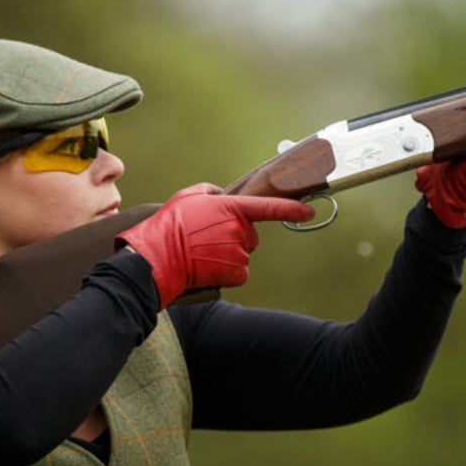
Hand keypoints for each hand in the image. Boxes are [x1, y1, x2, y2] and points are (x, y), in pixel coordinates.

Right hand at [116, 183, 314, 308]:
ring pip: (242, 254)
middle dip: (234, 237)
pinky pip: (239, 273)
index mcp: (230, 208)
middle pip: (249, 235)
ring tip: (201, 255)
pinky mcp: (235, 273)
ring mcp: (238, 252)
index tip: (308, 211)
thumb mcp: (186, 196)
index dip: (291, 209)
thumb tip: (219, 195)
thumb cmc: (168, 227)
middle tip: (207, 240)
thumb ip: (209, 192)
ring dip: (226, 256)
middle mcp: (239, 229)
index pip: (268, 207)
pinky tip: (207, 268)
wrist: (157, 258)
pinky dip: (226, 273)